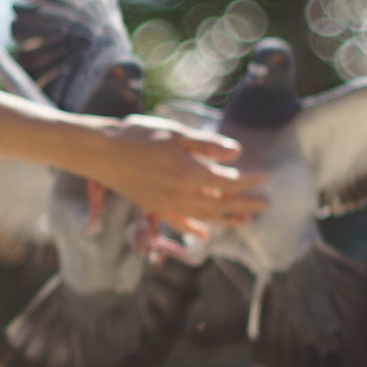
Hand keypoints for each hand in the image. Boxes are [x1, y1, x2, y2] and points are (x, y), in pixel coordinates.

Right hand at [95, 114, 267, 235]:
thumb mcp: (176, 133)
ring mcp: (167, 205)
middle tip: (264, 206)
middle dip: (245, 205)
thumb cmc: (137, 136)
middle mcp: (182, 195)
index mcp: (190, 174)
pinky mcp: (154, 208)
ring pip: (204, 217)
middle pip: (222, 204)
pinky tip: (204, 233)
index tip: (265, 177)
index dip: (250, 181)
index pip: (229, 182)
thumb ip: (207, 145)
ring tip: (243, 222)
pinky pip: (180, 223)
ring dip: (226, 219)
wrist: (101, 152)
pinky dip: (194, 229)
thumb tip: (236, 154)